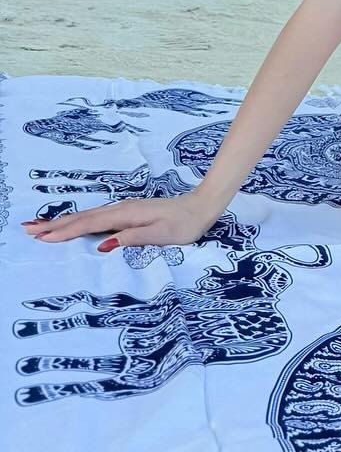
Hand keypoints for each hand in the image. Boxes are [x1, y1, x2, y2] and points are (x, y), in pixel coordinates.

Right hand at [22, 192, 219, 252]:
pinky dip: (80, 221)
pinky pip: (97, 217)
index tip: (42, 237)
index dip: (65, 232)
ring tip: (40, 227)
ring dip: (64, 222)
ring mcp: (124, 209)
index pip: (89, 225)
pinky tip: (73, 224)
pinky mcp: (128, 213)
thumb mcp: (162, 235)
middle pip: (83, 218)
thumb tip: (103, 245)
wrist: (202, 206)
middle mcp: (121, 209)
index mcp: (126, 215)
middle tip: (28, 229)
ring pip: (88, 216)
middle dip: (55, 224)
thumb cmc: (185, 224)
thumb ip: (133, 238)